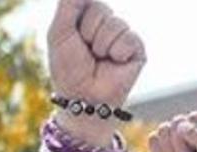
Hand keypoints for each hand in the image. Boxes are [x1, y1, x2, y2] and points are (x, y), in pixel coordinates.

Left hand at [48, 0, 145, 142]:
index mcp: (87, 18)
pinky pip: (129, 38)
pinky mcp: (137, 49)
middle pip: (101, 8)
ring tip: (99, 60)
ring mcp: (122, 36)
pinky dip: (117, 52)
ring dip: (101, 45)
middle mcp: (106, 25)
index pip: (88, 0)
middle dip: (89, 32)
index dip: (78, 19)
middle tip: (86, 51)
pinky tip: (114, 63)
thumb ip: (69, 4)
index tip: (74, 37)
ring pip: (115, 23)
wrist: (83, 98)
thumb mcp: (59, 33)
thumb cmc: (68, 69)